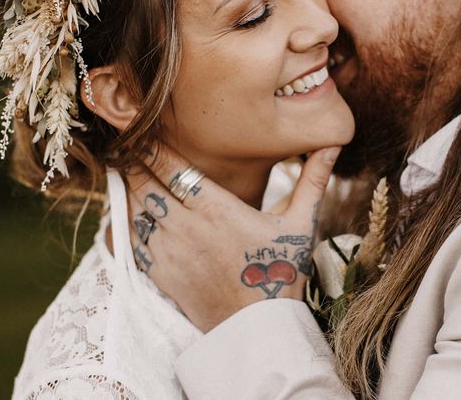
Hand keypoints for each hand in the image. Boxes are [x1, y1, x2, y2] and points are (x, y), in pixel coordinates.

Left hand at [125, 146, 340, 331]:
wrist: (258, 330)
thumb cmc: (281, 272)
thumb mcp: (302, 223)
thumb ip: (313, 180)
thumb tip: (334, 144)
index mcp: (217, 209)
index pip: (173, 168)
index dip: (153, 147)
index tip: (142, 131)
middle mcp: (187, 227)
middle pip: (146, 184)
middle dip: (136, 162)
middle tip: (126, 144)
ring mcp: (170, 252)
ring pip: (136, 210)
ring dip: (130, 189)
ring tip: (126, 169)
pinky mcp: (160, 274)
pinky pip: (133, 240)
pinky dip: (129, 221)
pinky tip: (131, 210)